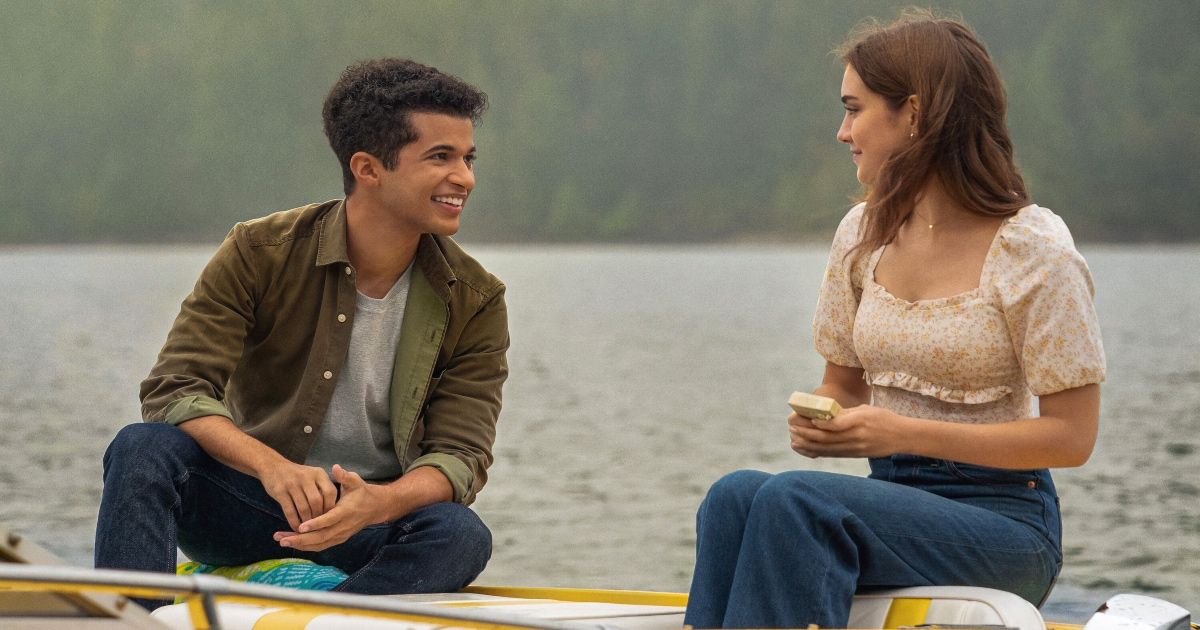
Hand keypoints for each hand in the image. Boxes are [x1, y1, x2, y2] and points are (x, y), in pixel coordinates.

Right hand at [259, 462, 337, 530]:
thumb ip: (323, 489)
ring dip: (306, 522)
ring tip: (308, 530)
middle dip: (318, 517)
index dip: (330, 507)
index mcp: (319, 473)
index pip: (330, 492)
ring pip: (303, 508)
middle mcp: (306, 477)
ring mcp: (292, 484)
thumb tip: (332, 512)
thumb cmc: (298, 476)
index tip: (329, 518)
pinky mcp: (280, 491)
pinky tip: (296, 528)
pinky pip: (289, 511)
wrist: (273, 466)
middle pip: (317, 501)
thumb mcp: (313, 476)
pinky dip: (294, 522)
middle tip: (318, 527)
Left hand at [274, 465, 382, 551]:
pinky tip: (292, 542)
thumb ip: (345, 476)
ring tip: (281, 540)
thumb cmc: (363, 493)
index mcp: (346, 512)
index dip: (315, 524)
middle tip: (282, 539)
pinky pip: (320, 546)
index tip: (300, 526)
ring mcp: (340, 535)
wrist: (376, 508)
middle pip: (320, 537)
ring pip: (319, 544)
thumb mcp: (356, 482)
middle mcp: (343, 527)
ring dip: (300, 544)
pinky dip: (306, 546)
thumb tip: (336, 467)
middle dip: (300, 539)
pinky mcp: (338, 539)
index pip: (330, 520)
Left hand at [787, 405, 907, 458]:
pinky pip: (832, 454)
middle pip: (827, 438)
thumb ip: (846, 413)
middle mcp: (857, 436)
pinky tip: (805, 449)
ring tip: (793, 440)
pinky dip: (816, 452)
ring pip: (827, 448)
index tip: (807, 420)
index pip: (837, 424)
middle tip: (792, 428)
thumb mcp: (867, 409)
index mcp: (861, 420)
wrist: (902, 437)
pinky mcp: (855, 455)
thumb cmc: (884, 418)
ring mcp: (856, 448)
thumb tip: (823, 415)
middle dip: (806, 434)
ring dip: (807, 445)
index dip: (820, 424)